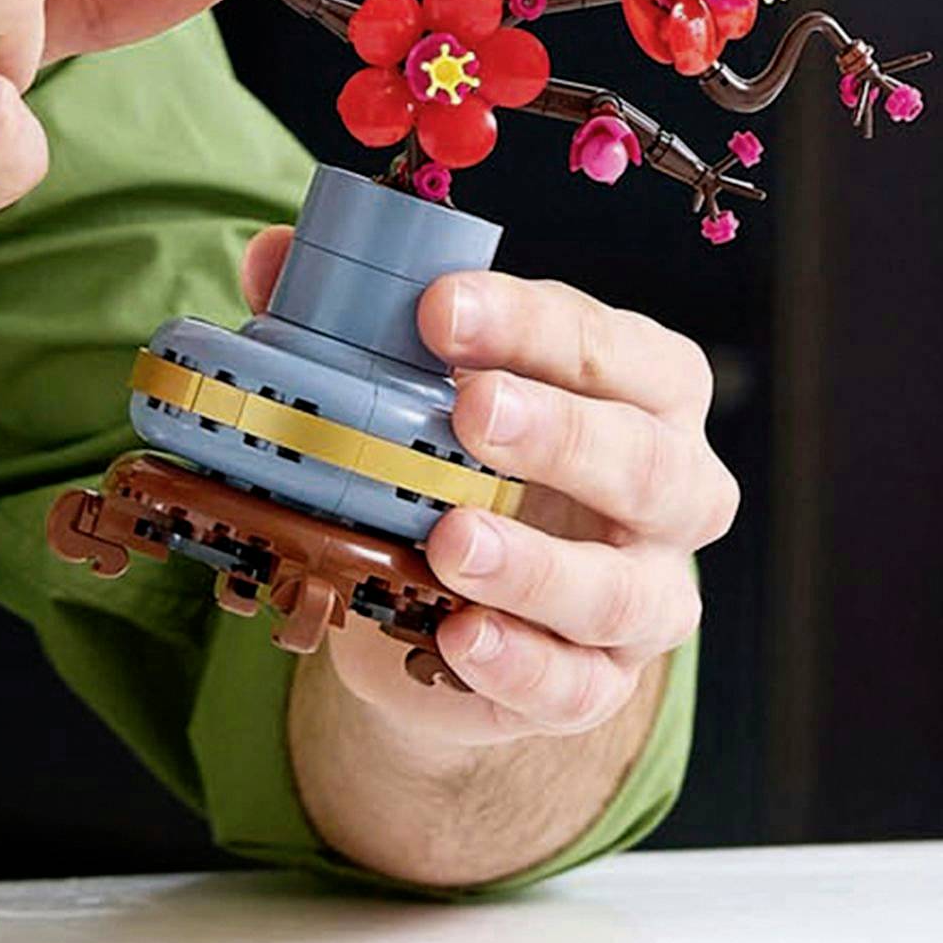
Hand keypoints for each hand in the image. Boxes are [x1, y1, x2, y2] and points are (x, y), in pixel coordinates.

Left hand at [240, 227, 734, 752]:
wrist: (449, 599)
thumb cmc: (460, 452)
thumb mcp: (418, 378)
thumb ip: (353, 314)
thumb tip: (273, 255)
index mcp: (640, 386)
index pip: (609, 344)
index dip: (529, 322)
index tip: (439, 307)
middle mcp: (669, 490)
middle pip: (645, 461)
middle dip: (559, 431)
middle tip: (471, 408)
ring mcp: (647, 594)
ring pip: (626, 590)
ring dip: (537, 565)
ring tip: (450, 539)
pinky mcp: (601, 681)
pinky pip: (579, 687)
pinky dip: (520, 664)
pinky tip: (459, 636)